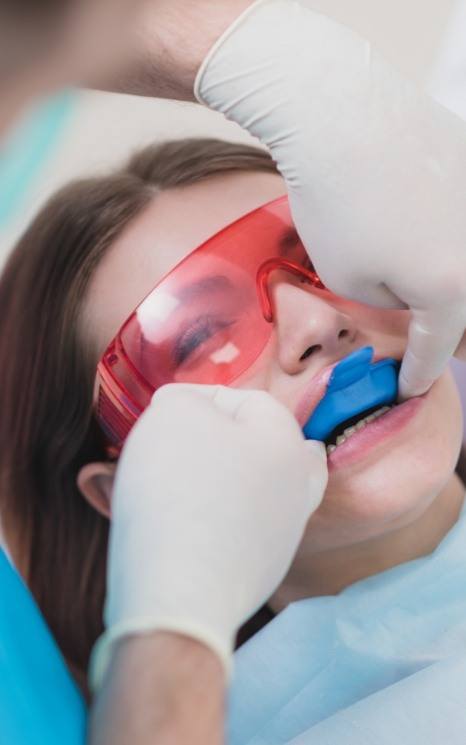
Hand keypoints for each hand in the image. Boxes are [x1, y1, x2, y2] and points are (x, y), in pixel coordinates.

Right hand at [90, 384, 326, 687]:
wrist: (180, 595)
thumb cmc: (178, 491)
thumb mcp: (171, 414)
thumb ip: (185, 399)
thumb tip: (187, 407)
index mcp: (287, 442)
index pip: (248, 400)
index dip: (201, 398)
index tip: (163, 413)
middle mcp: (299, 488)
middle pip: (274, 447)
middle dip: (234, 440)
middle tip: (193, 445)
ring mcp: (285, 535)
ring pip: (263, 491)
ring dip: (230, 481)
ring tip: (189, 484)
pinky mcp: (262, 572)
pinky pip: (244, 530)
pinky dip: (223, 521)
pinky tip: (191, 526)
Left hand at [195, 0, 465, 398]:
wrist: (342, 116)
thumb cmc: (335, 205)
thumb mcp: (350, 279)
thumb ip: (390, 300)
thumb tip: (409, 292)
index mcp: (452, 290)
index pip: (437, 349)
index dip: (418, 374)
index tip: (407, 389)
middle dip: (449, 335)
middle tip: (428, 345)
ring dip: (448, 283)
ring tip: (426, 285)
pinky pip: (463, 221)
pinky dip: (449, 236)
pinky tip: (423, 230)